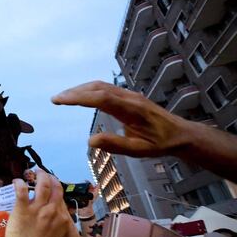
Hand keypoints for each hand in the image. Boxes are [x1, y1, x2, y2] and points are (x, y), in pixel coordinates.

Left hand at [2, 171, 71, 236]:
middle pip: (55, 188)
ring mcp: (38, 210)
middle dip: (50, 178)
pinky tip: (17, 181)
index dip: (56, 189)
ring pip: (42, 185)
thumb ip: (55, 225)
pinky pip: (22, 191)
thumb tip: (51, 217)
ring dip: (39, 176)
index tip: (52, 184)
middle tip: (43, 174)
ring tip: (34, 172)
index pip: (61, 198)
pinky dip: (20, 183)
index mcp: (62, 219)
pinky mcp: (23, 210)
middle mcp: (53, 211)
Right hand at [52, 81, 191, 157]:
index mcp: (132, 110)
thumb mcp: (140, 151)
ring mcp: (130, 94)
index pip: (100, 98)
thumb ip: (115, 145)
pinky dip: (90, 90)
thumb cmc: (161, 143)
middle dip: (74, 92)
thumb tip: (90, 141)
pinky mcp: (129, 95)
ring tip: (64, 98)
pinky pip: (106, 88)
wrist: (181, 133)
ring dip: (81, 89)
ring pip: (101, 86)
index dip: (78, 98)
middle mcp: (130, 98)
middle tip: (56, 99)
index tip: (60, 100)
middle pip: (98, 88)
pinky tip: (82, 96)